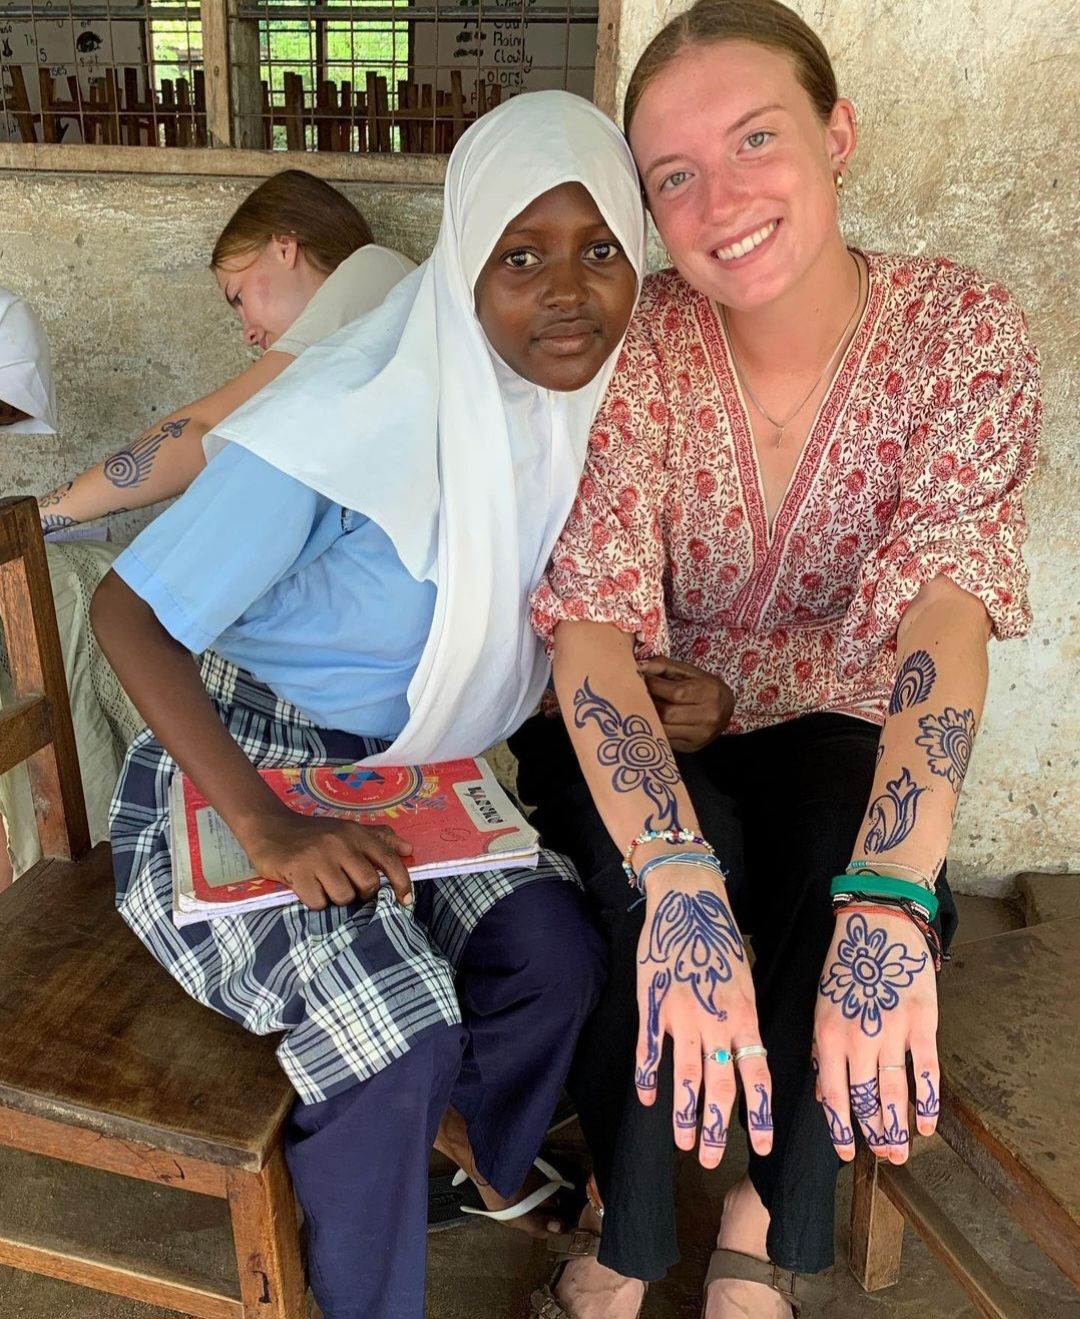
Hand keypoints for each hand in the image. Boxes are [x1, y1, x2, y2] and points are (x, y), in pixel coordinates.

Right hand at [238, 809, 413, 911]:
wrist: (270, 828)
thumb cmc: (314, 834)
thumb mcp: (347, 830)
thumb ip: (378, 839)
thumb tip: (408, 850)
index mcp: (355, 833)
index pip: (387, 860)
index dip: (402, 882)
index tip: (406, 900)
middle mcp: (340, 843)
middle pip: (368, 884)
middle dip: (361, 893)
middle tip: (348, 888)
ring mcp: (318, 857)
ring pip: (344, 896)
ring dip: (335, 898)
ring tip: (324, 885)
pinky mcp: (298, 871)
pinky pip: (318, 902)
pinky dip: (315, 901)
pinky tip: (308, 887)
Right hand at [634, 865, 772, 1168]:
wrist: (688, 901)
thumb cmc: (720, 937)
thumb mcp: (744, 979)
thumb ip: (744, 1020)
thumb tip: (748, 1055)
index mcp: (745, 1015)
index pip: (757, 1074)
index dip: (760, 1114)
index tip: (762, 1146)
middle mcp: (715, 1022)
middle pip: (720, 1087)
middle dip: (716, 1128)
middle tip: (711, 1160)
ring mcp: (681, 1016)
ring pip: (686, 1077)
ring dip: (684, 1114)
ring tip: (684, 1142)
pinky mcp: (652, 1006)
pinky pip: (650, 1051)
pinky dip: (649, 1078)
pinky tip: (647, 1099)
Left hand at [638, 656, 734, 751]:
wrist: (725, 708)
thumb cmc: (703, 686)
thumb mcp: (687, 671)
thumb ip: (663, 666)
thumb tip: (640, 667)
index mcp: (709, 692)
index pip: (675, 692)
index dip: (653, 686)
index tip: (639, 679)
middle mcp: (708, 715)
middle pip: (667, 714)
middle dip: (648, 703)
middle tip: (636, 695)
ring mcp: (701, 734)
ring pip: (664, 729)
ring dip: (648, 717)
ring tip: (641, 706)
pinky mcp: (692, 746)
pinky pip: (666, 740)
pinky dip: (654, 729)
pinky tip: (650, 719)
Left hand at [813, 906, 938, 1164]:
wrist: (878, 926)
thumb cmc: (846, 966)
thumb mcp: (822, 1007)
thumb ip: (823, 1052)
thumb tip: (825, 1096)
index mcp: (828, 1034)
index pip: (833, 1094)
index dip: (840, 1128)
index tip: (847, 1154)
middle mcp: (858, 1038)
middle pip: (866, 1099)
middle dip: (874, 1133)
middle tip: (884, 1157)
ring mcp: (892, 1032)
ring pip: (895, 1093)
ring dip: (898, 1127)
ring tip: (901, 1151)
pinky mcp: (922, 1024)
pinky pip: (926, 1072)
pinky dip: (928, 1102)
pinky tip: (928, 1123)